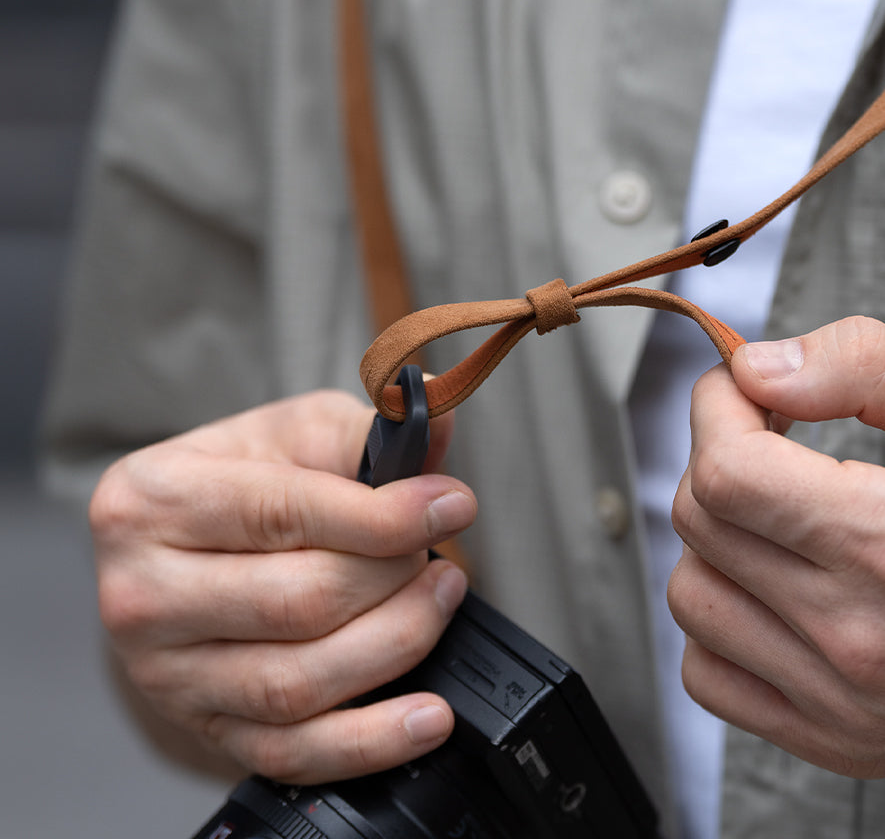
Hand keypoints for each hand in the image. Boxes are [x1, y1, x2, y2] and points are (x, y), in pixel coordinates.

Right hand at [91, 389, 475, 782]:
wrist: (185, 552)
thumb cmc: (244, 481)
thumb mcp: (297, 431)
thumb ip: (367, 430)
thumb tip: (436, 422)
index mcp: (154, 500)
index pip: (283, 514)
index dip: (382, 516)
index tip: (452, 505)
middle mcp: (143, 593)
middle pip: (297, 603)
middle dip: (393, 579)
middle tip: (439, 555)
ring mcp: (166, 674)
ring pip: (299, 683)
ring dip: (396, 643)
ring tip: (439, 600)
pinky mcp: (204, 727)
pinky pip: (293, 751)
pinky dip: (371, 741)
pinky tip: (428, 716)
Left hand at [668, 316, 884, 777]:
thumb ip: (866, 367)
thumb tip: (758, 368)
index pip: (728, 473)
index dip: (717, 409)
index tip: (738, 389)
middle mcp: (864, 638)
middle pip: (700, 522)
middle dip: (718, 456)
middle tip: (767, 439)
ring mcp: (845, 702)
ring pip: (691, 594)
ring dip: (715, 539)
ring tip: (776, 516)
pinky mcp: (836, 740)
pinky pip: (708, 673)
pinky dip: (720, 620)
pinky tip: (769, 587)